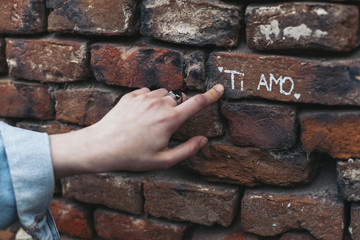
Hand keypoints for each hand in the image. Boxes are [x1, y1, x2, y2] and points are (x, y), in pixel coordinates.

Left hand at [50, 84, 223, 177]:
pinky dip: (150, 100)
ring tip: (153, 120)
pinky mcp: (131, 95)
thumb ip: (187, 150)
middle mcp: (159, 104)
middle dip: (179, 107)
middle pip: (179, 98)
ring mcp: (144, 97)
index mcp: (170, 119)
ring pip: (164, 94)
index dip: (211, 96)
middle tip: (168, 123)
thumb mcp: (163, 160)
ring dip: (165, 103)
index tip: (220, 89)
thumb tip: (203, 140)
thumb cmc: (133, 156)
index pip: (197, 103)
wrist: (102, 146)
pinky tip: (141, 114)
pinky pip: (148, 92)